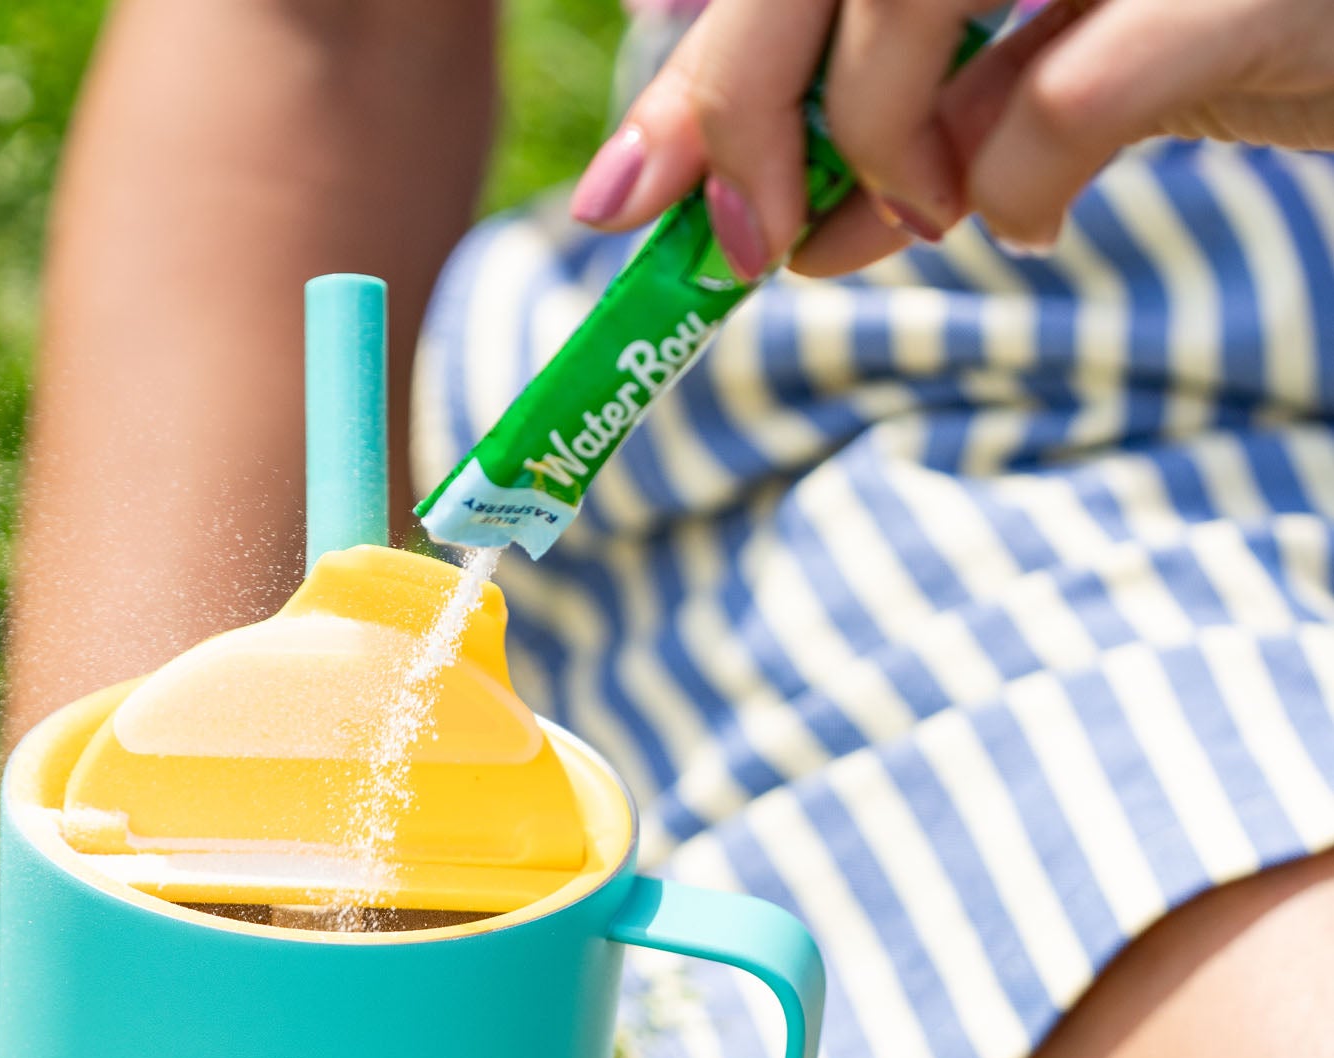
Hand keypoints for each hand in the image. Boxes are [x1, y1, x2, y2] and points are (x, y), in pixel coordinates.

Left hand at [570, 0, 1333, 274]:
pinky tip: (1027, 220)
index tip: (622, 196)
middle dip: (736, 99)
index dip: (697, 65)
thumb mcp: (1039, 70)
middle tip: (740, 238)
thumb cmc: (1224, 29)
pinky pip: (1059, 98)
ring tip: (924, 213)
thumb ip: (912, 127)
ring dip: (876, 138)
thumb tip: (784, 236)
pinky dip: (1014, 187)